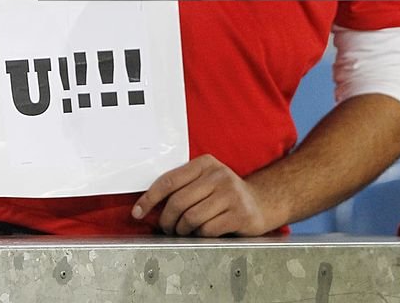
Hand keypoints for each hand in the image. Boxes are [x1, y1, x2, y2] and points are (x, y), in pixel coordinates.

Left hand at [131, 155, 269, 236]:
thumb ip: (184, 185)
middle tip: (166, 227)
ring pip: (191, 217)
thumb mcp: (206, 179)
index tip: (138, 212)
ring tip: (182, 231)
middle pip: (178, 201)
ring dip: (182, 230)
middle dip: (166, 220)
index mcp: (204, 163)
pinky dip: (199, 235)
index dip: (150, 198)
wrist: (261, 202)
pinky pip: (207, 229)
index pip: (169, 180)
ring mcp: (230, 194)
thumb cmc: (226, 193)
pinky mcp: (239, 214)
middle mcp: (217, 175)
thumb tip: (149, 203)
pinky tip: (200, 233)